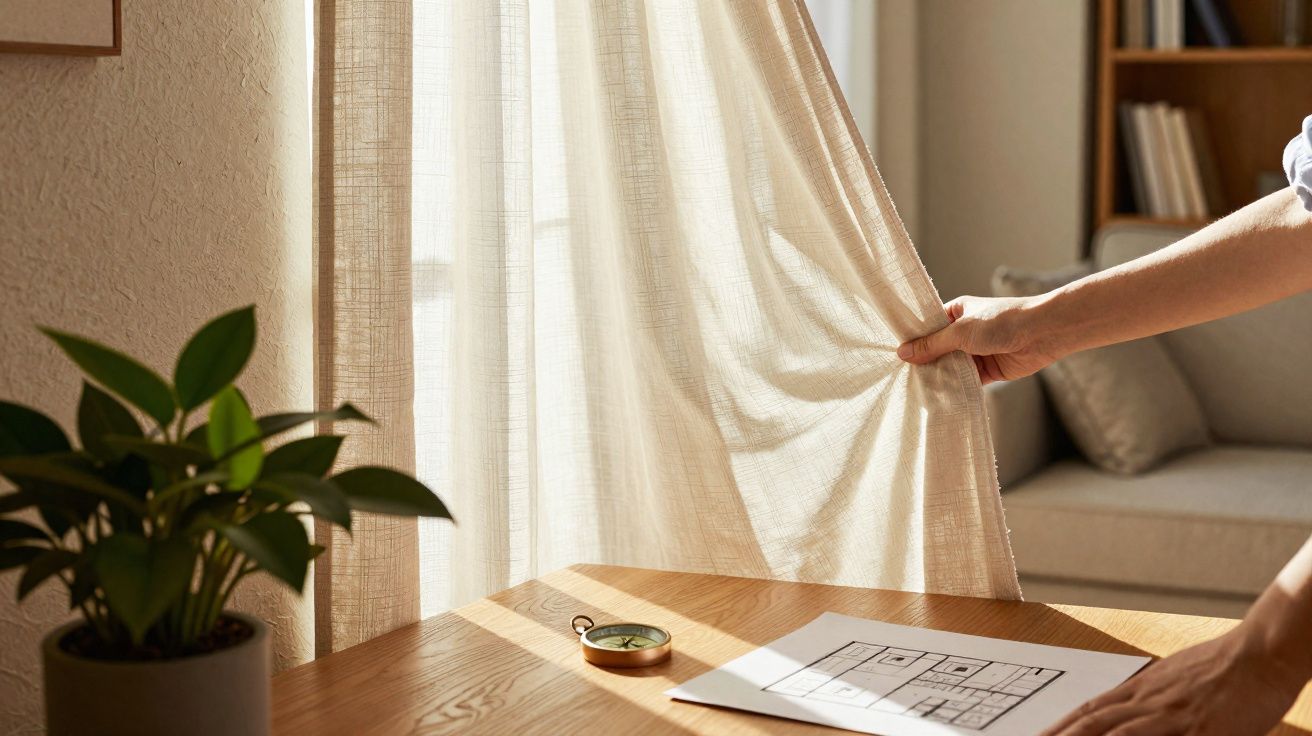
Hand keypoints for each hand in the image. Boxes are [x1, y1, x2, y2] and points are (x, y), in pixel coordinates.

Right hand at [896, 295, 1060, 383]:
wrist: (1042, 333)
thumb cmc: (1002, 321)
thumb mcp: (961, 331)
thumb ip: (932, 344)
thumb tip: (903, 353)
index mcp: (957, 312)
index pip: (929, 327)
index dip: (914, 340)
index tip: (895, 355)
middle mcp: (965, 331)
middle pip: (938, 349)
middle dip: (925, 362)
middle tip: (901, 377)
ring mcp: (976, 351)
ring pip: (951, 366)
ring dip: (939, 376)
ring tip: (916, 389)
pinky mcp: (988, 370)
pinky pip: (966, 380)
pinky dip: (955, 387)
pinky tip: (939, 396)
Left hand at [1041, 626, 1302, 735]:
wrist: (1261, 653)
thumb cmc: (1220, 666)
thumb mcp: (1173, 678)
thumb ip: (1147, 696)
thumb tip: (1124, 708)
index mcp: (1142, 688)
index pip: (1090, 710)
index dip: (1061, 725)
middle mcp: (1149, 701)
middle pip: (1094, 722)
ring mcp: (1174, 716)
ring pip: (1122, 734)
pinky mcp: (1203, 729)